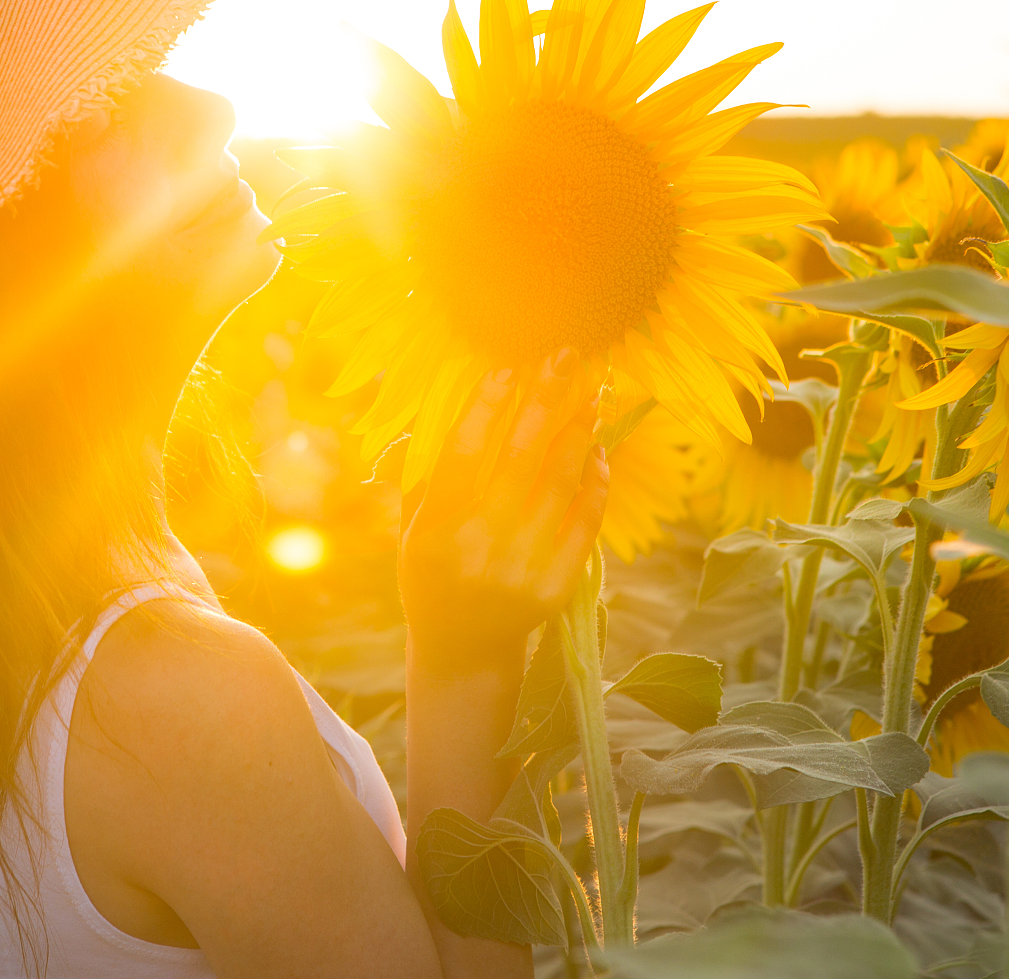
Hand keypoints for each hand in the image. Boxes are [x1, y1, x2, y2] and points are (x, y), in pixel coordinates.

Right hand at [398, 347, 609, 674]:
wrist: (463, 652)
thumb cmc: (432, 573)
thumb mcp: (411, 529)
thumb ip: (417, 473)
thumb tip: (425, 416)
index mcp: (434, 532)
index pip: (462, 457)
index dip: (485, 409)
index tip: (509, 366)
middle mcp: (479, 551)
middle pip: (519, 461)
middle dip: (545, 401)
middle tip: (564, 357)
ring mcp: (522, 571)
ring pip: (559, 484)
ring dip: (578, 431)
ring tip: (590, 391)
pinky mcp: (556, 588)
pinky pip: (585, 521)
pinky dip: (595, 480)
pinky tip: (598, 447)